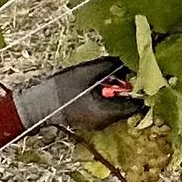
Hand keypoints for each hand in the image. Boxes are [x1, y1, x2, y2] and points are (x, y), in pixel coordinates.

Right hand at [13, 60, 146, 138]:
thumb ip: (110, 65)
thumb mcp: (88, 72)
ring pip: (117, 107)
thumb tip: (127, 58)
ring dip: (119, 92)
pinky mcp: (90, 120)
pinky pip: (107, 109)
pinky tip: (103, 85)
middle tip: (129, 71)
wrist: (38, 105)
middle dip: (130, 88)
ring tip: (114, 76)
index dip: (142, 88)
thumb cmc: (62, 89)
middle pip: (128, 106)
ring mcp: (98, 123)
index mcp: (108, 113)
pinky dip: (109, 97)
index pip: (137, 104)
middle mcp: (106, 122)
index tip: (143, 73)